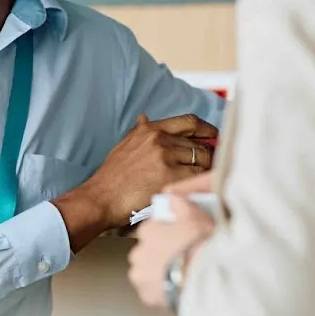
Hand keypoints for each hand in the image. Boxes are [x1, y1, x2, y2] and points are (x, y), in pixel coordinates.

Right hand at [53, 114, 216, 250]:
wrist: (101, 198)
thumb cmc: (111, 177)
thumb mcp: (124, 145)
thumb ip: (139, 132)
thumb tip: (145, 117)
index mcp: (149, 130)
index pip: (188, 122)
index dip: (206, 128)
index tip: (214, 135)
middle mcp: (159, 139)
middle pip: (198, 144)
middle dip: (208, 156)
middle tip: (211, 166)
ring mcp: (165, 157)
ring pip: (202, 160)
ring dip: (205, 171)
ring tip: (203, 181)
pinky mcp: (170, 177)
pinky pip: (197, 177)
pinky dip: (201, 183)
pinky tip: (198, 189)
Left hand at [128, 196, 215, 308]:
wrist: (202, 276)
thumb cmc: (198, 245)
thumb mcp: (194, 214)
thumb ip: (179, 202)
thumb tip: (171, 197)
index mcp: (147, 231)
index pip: (151, 228)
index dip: (166, 233)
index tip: (178, 237)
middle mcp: (138, 253)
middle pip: (148, 250)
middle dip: (160, 253)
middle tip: (180, 255)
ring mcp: (141, 276)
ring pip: (148, 271)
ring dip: (159, 271)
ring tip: (180, 273)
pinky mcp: (147, 296)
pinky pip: (152, 291)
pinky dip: (162, 289)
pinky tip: (176, 286)